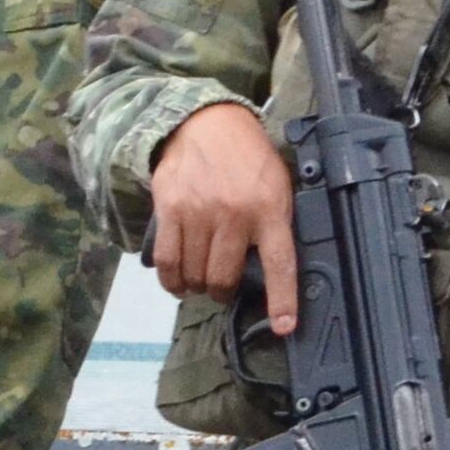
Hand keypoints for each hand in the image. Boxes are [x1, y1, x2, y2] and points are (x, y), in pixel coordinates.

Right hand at [144, 99, 299, 334]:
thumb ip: (273, 223)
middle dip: (222, 291)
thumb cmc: (246, 158)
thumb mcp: (275, 185)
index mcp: (269, 208)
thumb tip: (268, 268)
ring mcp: (199, 212)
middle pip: (223, 277)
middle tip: (222, 287)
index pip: (279, 263)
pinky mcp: (170, 210)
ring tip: (199, 281)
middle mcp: (234, 214)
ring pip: (194, 274)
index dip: (282, 300)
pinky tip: (176, 282)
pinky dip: (170, 280)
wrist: (205, 123)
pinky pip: (167, 260)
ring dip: (196, 286)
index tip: (282, 326)